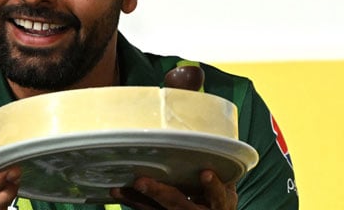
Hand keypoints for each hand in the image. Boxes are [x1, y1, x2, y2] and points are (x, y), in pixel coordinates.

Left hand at [110, 170, 236, 209]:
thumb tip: (216, 141)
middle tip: (141, 181)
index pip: (217, 196)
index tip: (205, 173)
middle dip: (159, 193)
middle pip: (178, 205)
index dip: (212, 186)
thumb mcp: (226, 189)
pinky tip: (117, 192)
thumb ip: (221, 171)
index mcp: (218, 204)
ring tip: (118, 189)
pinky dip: (131, 202)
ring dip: (136, 200)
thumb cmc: (218, 200)